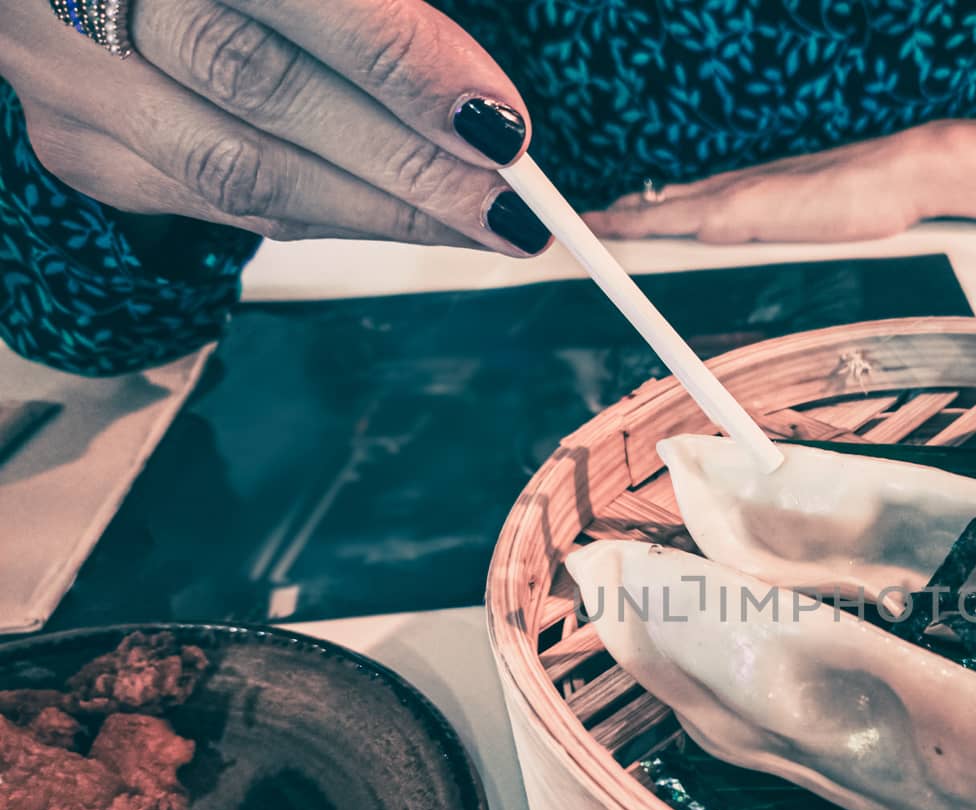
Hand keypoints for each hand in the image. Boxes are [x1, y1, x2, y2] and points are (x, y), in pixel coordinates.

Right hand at [0, 0, 551, 253]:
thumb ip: (376, 8)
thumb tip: (481, 104)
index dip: (405, 65)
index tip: (503, 126)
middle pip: (264, 92)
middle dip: (406, 162)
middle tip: (509, 207)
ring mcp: (68, 76)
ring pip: (239, 169)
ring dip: (375, 210)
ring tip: (475, 225)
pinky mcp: (79, 147)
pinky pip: (217, 205)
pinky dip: (321, 216)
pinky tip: (393, 218)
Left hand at [588, 113, 975, 244]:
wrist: (905, 174)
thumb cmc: (876, 202)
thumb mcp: (826, 222)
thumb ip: (802, 227)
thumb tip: (798, 239)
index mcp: (756, 196)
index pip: (689, 204)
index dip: (652, 214)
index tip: (620, 220)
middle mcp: (739, 190)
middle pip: (666, 204)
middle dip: (624, 216)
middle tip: (583, 224)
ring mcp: (739, 197)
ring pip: (663, 208)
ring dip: (625, 219)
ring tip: (586, 227)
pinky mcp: (745, 210)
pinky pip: (678, 218)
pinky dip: (644, 222)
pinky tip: (619, 228)